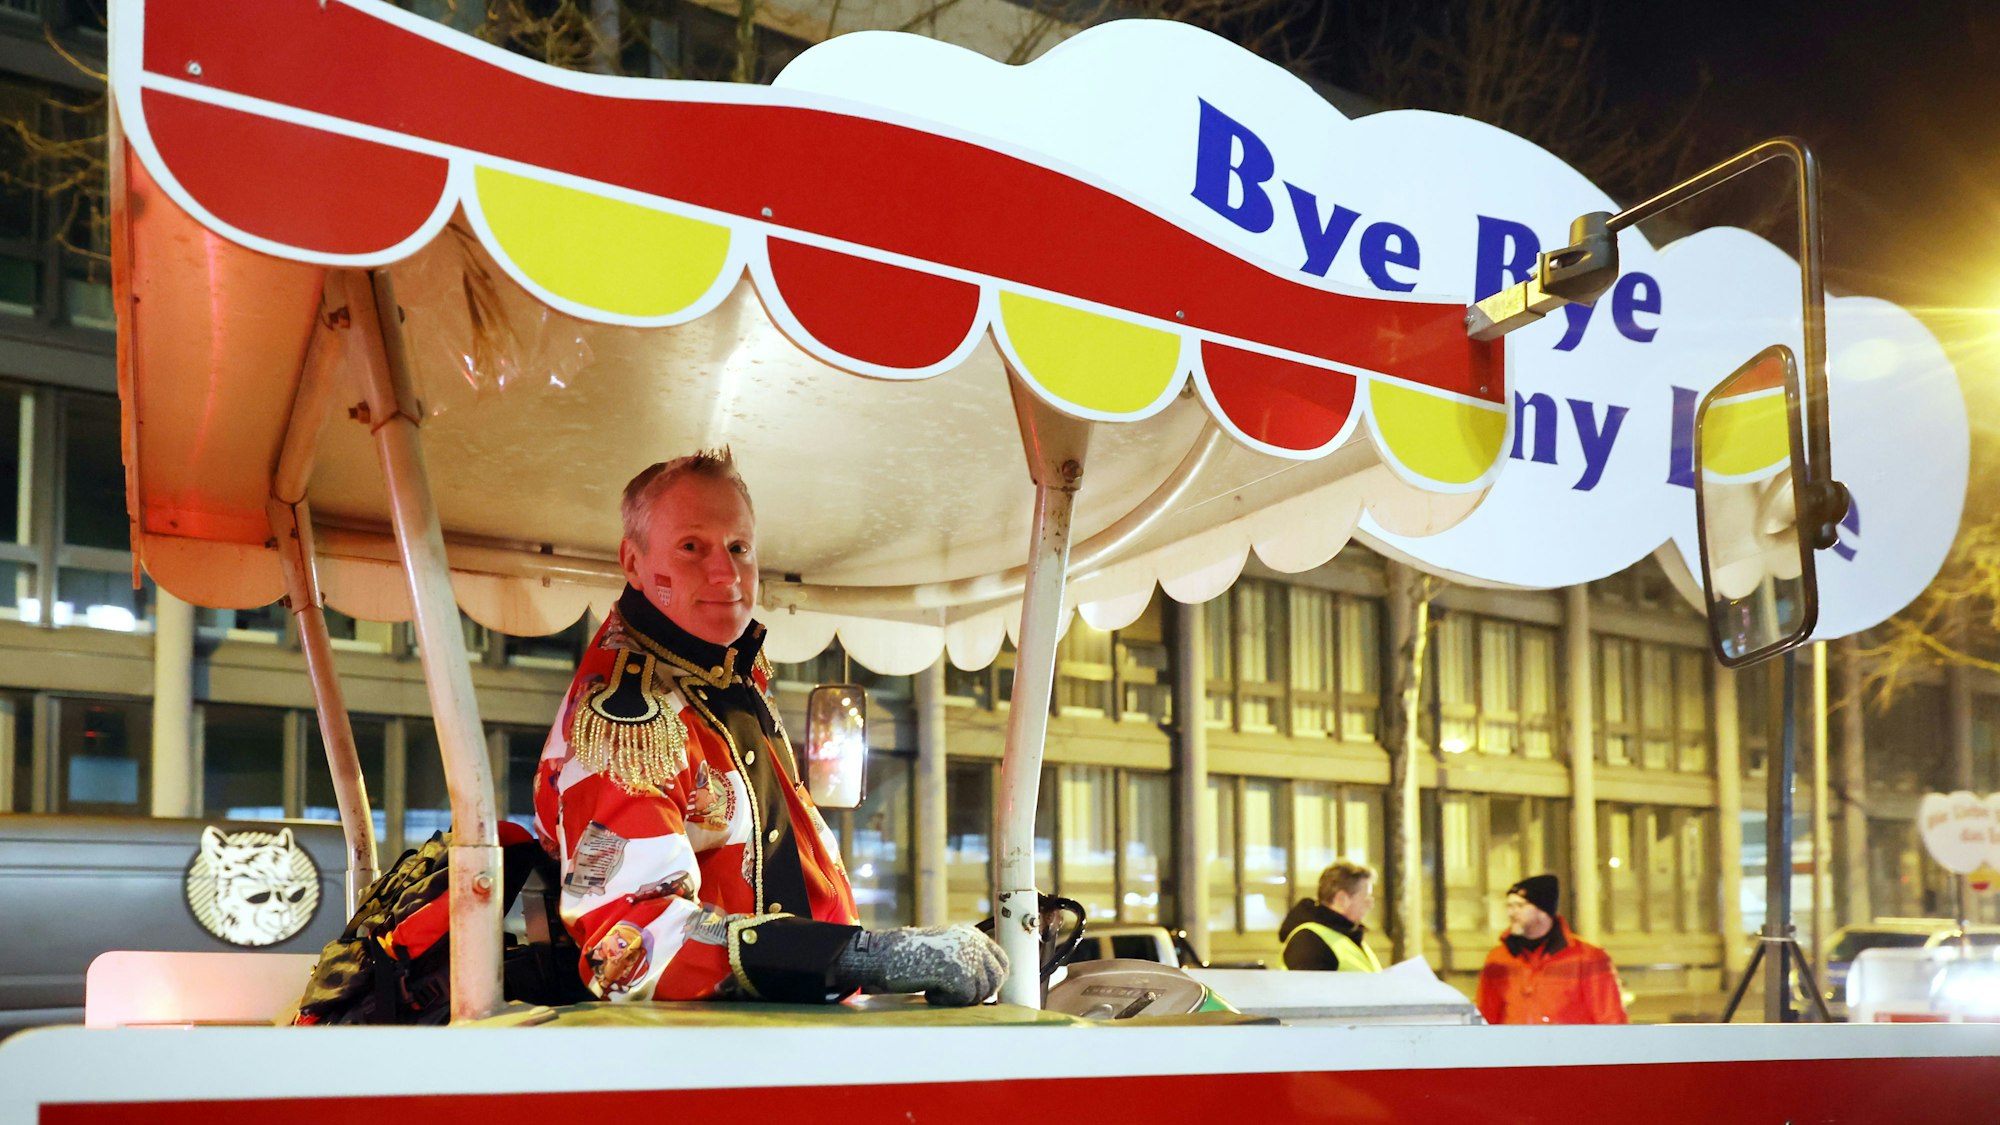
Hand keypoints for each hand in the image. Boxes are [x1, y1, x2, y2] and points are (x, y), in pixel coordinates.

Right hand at [831, 925, 1008, 1006]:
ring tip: (936, 988)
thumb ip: (968, 959)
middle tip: (955, 994)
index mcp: (971, 935)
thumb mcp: (946, 948)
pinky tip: (930, 992)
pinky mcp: (959, 974)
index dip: (994, 980)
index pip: (1002, 961)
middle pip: (996, 979)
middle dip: (979, 993)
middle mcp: (973, 943)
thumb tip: (992, 985)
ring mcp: (967, 957)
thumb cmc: (912, 955)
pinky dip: (947, 1001)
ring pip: (981, 993)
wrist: (886, 954)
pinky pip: (965, 1000)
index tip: (979, 990)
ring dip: (959, 998)